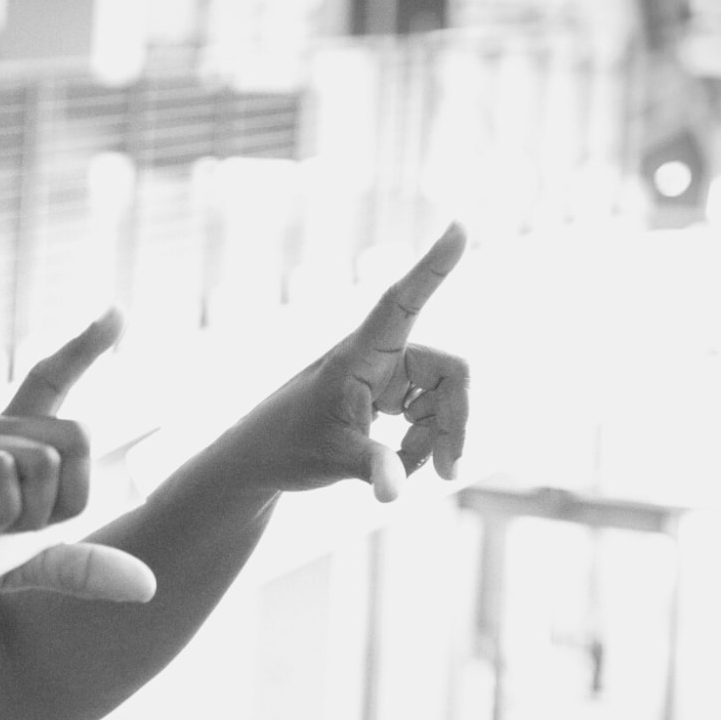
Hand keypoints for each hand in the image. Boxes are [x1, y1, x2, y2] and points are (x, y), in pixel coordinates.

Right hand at [0, 308, 155, 612]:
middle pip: (79, 437)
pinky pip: (3, 473)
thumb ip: (76, 566)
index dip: (84, 348)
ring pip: (46, 461)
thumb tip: (147, 586)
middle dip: (70, 498)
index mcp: (9, 442)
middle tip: (22, 530)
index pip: (50, 380)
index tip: (117, 312)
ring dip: (28, 516)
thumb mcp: (20, 566)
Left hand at [227, 223, 469, 501]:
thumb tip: (396, 494)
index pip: (401, 302)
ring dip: (434, 441)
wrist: (261, 460)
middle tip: (449, 472)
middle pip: (451, 374)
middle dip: (455, 423)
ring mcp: (388, 375)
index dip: (432, 267)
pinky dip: (422, 447)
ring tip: (397, 470)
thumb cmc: (285, 446)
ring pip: (445, 401)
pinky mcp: (391, 396)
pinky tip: (394, 466)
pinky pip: (431, 419)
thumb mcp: (330, 458)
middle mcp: (379, 355)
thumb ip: (370, 469)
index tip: (459, 225)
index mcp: (359, 354)